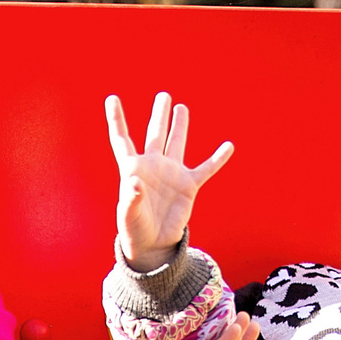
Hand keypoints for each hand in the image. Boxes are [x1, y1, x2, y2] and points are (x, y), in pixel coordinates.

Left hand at [105, 92, 231, 273]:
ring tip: (181, 108)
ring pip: (177, 143)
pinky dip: (217, 158)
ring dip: (180, 125)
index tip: (112, 99)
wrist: (153, 244)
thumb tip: (135, 181)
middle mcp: (153, 166)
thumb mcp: (128, 216)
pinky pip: (206, 169)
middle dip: (159, 114)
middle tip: (163, 96)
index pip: (122, 138)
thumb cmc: (134, 229)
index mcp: (133, 168)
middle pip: (155, 133)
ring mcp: (172, 173)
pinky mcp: (188, 186)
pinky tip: (229, 146)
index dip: (117, 119)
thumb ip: (130, 199)